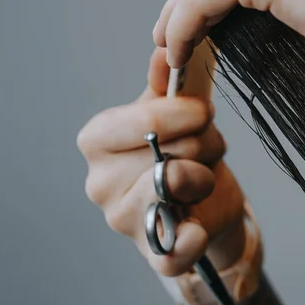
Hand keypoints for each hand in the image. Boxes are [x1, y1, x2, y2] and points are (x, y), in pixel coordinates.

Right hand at [77, 48, 245, 275]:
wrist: (202, 201)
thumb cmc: (183, 150)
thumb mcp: (174, 114)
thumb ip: (167, 85)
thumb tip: (164, 51)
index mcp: (97, 140)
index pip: (139, 121)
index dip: (181, 114)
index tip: (204, 112)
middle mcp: (99, 183)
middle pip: (165, 150)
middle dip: (202, 142)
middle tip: (207, 146)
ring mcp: (122, 222)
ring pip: (175, 186)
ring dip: (205, 175)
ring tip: (204, 176)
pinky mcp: (153, 254)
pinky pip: (171, 252)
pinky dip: (189, 240)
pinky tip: (196, 229)